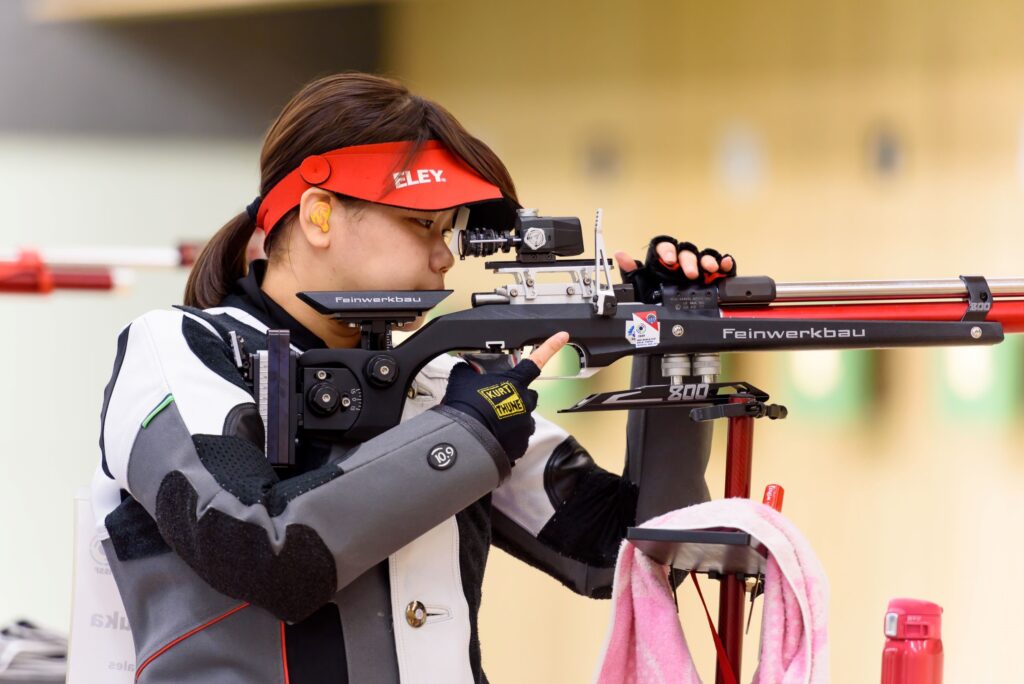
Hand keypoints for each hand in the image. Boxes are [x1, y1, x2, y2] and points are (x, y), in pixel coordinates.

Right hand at [441, 332, 568, 463]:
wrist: (466, 437)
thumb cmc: (467, 405)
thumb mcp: (462, 379)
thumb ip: (467, 371)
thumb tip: (463, 368)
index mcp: (516, 381)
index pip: (536, 359)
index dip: (550, 346)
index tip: (563, 336)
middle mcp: (526, 400)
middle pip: (529, 395)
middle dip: (517, 397)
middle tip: (499, 403)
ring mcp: (526, 422)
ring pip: (524, 417)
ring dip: (512, 418)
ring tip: (492, 423)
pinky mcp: (522, 442)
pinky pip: (518, 437)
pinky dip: (508, 437)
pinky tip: (493, 436)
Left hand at [614, 235, 735, 303]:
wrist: (666, 326)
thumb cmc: (654, 304)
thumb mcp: (639, 290)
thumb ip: (631, 272)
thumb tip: (621, 255)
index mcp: (662, 263)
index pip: (664, 247)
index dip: (666, 250)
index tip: (668, 260)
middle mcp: (680, 264)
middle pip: (686, 252)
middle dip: (688, 260)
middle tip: (689, 272)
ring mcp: (698, 269)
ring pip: (703, 257)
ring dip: (706, 260)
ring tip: (709, 268)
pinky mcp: (713, 277)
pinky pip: (720, 267)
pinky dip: (724, 263)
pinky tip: (724, 265)